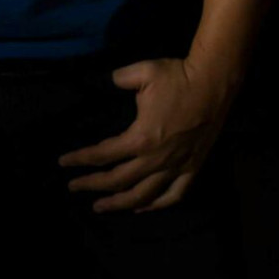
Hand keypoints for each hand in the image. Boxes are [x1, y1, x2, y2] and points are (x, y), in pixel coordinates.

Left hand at [57, 57, 232, 213]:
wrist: (214, 83)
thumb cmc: (178, 76)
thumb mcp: (142, 72)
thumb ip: (119, 78)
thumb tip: (108, 81)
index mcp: (141, 138)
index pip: (103, 155)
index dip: (81, 159)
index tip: (63, 163)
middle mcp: (156, 159)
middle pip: (118, 181)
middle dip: (92, 186)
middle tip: (74, 188)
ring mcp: (176, 166)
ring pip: (144, 196)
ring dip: (119, 204)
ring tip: (101, 207)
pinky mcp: (193, 168)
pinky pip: (173, 195)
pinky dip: (156, 205)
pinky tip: (143, 207)